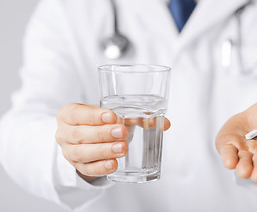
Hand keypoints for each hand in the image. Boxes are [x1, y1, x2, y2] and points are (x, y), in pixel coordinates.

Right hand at [56, 103, 170, 180]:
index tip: (113, 116)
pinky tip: (114, 165)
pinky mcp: (78, 166)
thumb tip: (166, 123)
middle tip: (123, 133)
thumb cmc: (100, 122)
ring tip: (122, 149)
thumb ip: (137, 116)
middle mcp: (64, 133)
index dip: (93, 115)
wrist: (85, 136)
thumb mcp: (112, 115)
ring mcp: (69, 151)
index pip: (77, 113)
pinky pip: (87, 169)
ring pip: (82, 153)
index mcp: (69, 114)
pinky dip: (100, 167)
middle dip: (103, 134)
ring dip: (103, 151)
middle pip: (80, 134)